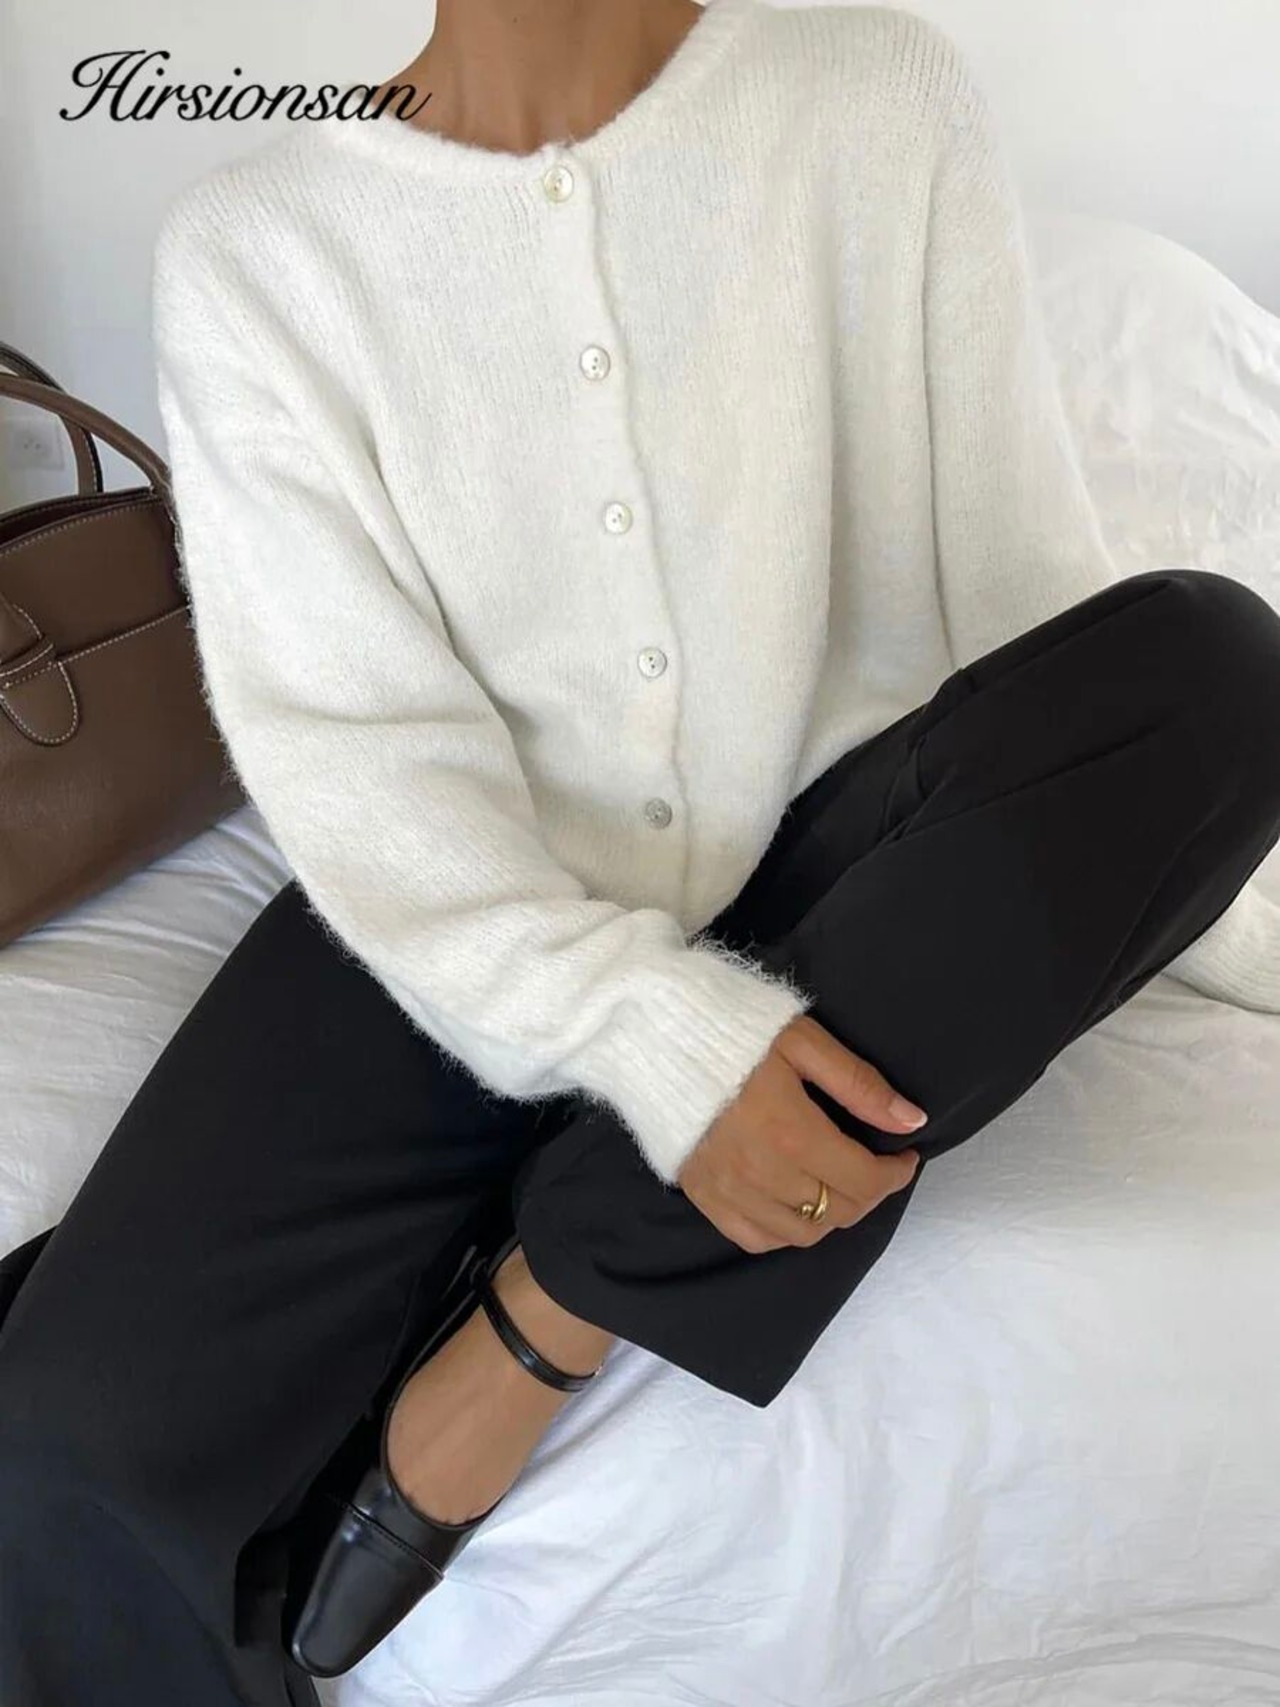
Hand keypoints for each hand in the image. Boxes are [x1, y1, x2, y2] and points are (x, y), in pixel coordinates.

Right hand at [676, 1015, 926, 1253]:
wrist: (653, 1034)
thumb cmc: (732, 1029)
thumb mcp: (802, 1040)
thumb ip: (859, 1084)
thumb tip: (911, 1121)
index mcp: (792, 1132)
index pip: (864, 1180)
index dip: (896, 1174)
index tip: (905, 1155)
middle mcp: (762, 1173)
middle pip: (838, 1211)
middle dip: (870, 1192)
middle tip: (875, 1165)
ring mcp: (728, 1190)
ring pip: (802, 1234)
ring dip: (832, 1215)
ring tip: (837, 1183)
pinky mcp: (702, 1196)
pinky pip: (756, 1239)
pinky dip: (785, 1231)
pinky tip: (793, 1202)